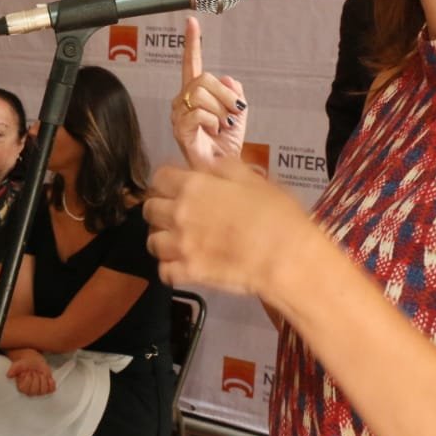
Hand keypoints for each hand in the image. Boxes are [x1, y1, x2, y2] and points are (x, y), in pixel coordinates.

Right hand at [6, 348, 55, 395]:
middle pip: (35, 390)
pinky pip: (52, 389)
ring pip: (44, 391)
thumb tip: (9, 375)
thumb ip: (13, 369)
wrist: (34, 361)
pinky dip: (51, 382)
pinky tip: (48, 377)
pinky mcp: (47, 388)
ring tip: (40, 373)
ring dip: (43, 379)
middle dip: (36, 378)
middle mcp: (30, 392)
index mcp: (22, 387)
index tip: (28, 371)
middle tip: (34, 371)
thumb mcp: (19, 365)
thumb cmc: (26, 364)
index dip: (28, 378)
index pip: (26, 388)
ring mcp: (39, 391)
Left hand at [144, 161, 312, 297]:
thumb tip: (208, 163)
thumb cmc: (276, 215)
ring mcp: (180, 246)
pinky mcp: (188, 273)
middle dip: (160, 209)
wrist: (286, 258)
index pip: (159, 177)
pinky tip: (183, 264)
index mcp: (193, 187)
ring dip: (162, 239)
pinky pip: (163, 271)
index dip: (167, 181)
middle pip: (149, 209)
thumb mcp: (254, 179)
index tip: (176, 186)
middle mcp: (179, 214)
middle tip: (177, 213)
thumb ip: (225, 167)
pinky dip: (170, 268)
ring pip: (151, 241)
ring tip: (178, 240)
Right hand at [170, 16, 248, 168]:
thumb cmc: (225, 145)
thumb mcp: (238, 112)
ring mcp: (179, 115)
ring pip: (201, 94)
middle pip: (203, 79)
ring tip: (223, 126)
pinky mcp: (180, 129)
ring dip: (220, 110)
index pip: (192, 63)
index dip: (192, 42)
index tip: (192, 22)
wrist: (222, 168)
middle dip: (225, 95)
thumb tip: (228, 80)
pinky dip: (214, 122)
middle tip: (234, 112)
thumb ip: (234, 92)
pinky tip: (215, 132)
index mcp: (196, 93)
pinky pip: (199, 113)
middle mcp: (183, 100)